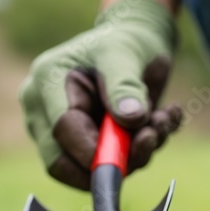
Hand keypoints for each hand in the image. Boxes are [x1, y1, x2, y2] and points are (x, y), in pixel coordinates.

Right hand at [18, 0, 182, 188]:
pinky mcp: (85, 147)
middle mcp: (45, 112)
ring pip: (88, 169)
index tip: (138, 143)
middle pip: (64, 163)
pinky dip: (141, 151)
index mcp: (46, 83)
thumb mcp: (125, 53)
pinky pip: (108, 167)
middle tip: (153, 137)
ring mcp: (62, 132)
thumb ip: (125, 84)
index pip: (60, 131)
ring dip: (135, 154)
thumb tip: (131, 119)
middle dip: (114, 161)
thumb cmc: (126, 41)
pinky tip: (164, 119)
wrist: (138, 44)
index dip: (95, 150)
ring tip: (163, 119)